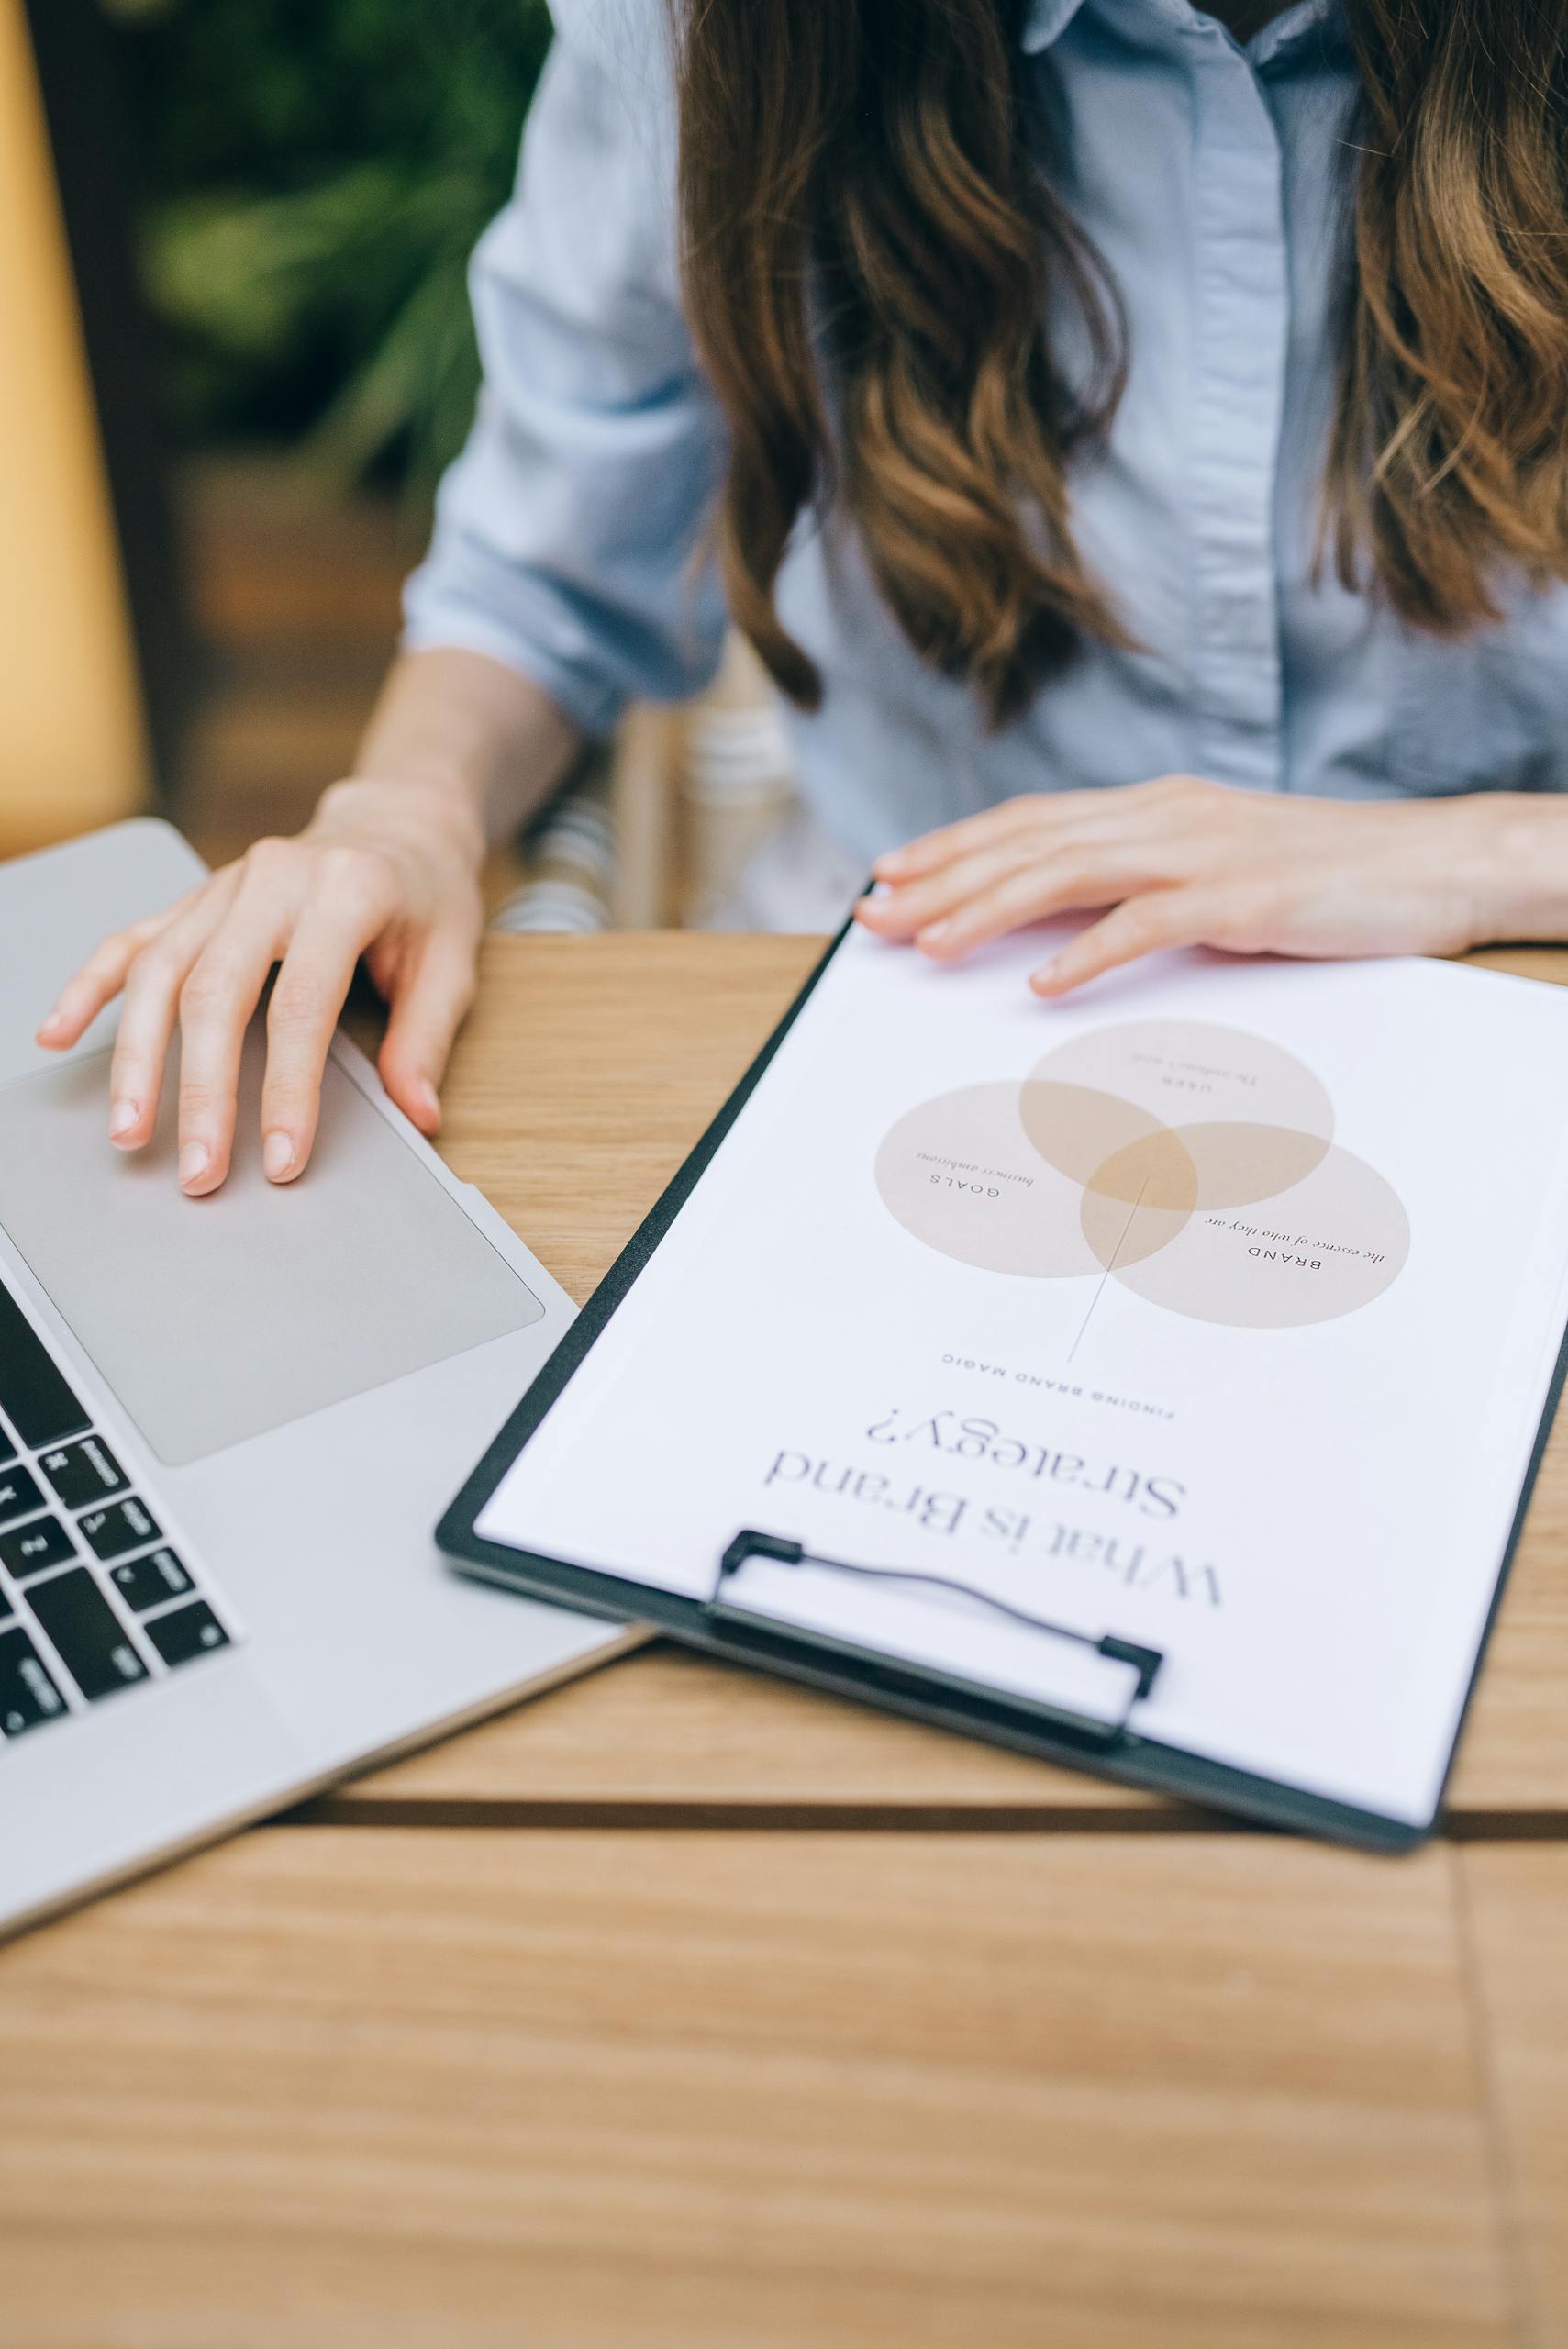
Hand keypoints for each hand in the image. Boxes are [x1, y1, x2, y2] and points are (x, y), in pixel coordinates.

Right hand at [37, 777, 484, 1193]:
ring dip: (137, 1055)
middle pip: (216, 991)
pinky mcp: (199, 895)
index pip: (303, 1004)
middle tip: (199, 1168)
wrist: (397, 823)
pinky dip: (91, 986)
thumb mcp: (454, 961)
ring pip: (162, 968)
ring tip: (127, 1129)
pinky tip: (58, 1033)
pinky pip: (133, 938)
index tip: (280, 1158)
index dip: (287, 1090)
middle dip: (201, 1090)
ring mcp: (227, 883)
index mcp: (346, 890)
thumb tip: (419, 1115)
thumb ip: (426, 1038)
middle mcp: (275, 878)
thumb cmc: (427, 893)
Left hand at [858, 777, 1506, 994]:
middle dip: (943, 879)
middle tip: (873, 915)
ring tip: (930, 946)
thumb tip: (1059, 930)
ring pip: (1068, 872)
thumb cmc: (1326, 877)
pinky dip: (1087, 953)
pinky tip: (1041, 984)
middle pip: (1028, 843)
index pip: (1031, 822)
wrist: (1433, 861)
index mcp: (1155, 808)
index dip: (953, 847)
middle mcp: (1165, 816)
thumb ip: (1142, 886)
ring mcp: (1203, 852)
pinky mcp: (1242, 896)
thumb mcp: (1216, 872)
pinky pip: (1147, 923)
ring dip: (990, 910)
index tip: (888, 875)